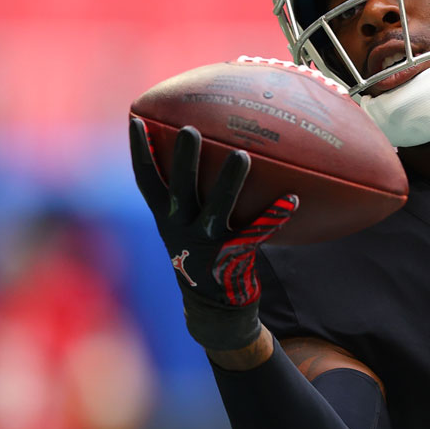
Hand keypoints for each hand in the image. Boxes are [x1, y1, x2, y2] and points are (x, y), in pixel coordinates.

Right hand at [130, 118, 297, 349]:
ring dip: (228, 182)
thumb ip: (191, 196)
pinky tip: (292, 199)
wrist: (215, 309)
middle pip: (179, 189)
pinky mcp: (232, 257)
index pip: (146, 181)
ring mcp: (206, 244)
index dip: (139, 152)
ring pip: (216, 209)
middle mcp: (180, 229)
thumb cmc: (204, 254)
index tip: (136, 119)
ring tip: (242, 155)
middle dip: (184, 159)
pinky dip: (274, 216)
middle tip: (191, 129)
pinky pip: (256, 233)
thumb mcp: (187, 226)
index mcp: (166, 218)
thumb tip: (208, 148)